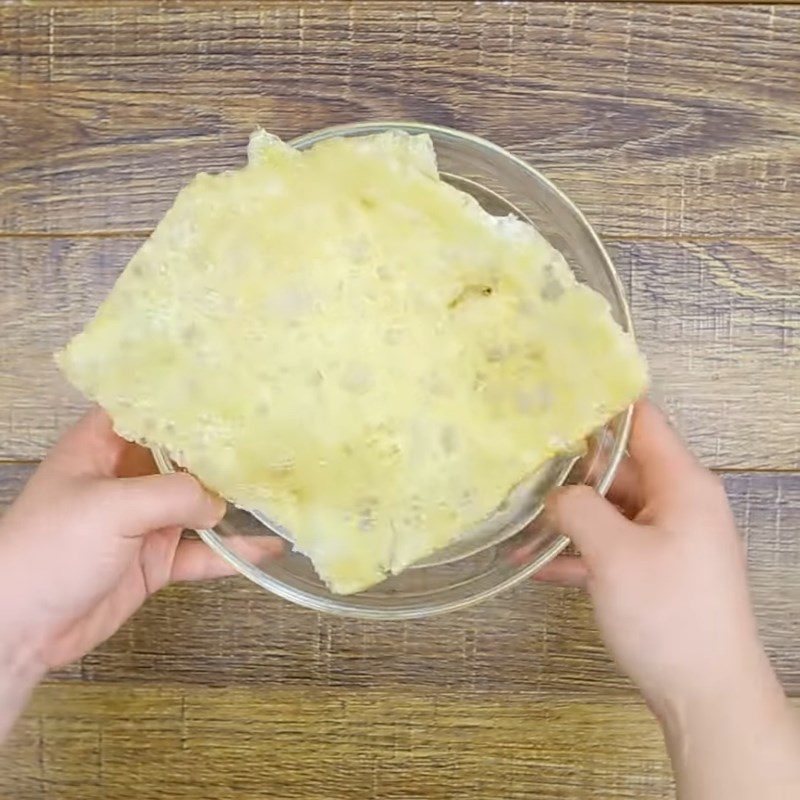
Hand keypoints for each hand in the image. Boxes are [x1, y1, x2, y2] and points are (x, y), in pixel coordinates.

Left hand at [0, 408, 276, 675]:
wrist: (20, 628)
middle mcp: (126, 478)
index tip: (233, 391)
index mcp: (102, 447)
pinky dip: (232, 554)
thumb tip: (219, 505)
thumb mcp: (111, 507)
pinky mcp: (155, 562)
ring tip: (279, 490)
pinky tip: (267, 551)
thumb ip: (173, 495)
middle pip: (183, 456)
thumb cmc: (49, 550)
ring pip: (199, 505)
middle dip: (223, 451)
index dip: (186, 398)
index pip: (148, 408)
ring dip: (234, 502)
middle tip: (273, 440)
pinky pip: (201, 553)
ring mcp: (143, 522)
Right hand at [538, 400, 799, 798]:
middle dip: (570, 469)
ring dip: (567, 517)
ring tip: (516, 519)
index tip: (553, 397)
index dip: (600, 405)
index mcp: (682, 485)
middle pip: (619, 468)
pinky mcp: (656, 571)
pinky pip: (612, 546)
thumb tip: (554, 495)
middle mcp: (678, 504)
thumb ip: (578, 509)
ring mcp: (668, 539)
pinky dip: (579, 551)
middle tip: (518, 464)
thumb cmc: (668, 615)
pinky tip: (536, 564)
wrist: (707, 696)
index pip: (642, 423)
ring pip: (610, 510)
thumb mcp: (614, 554)